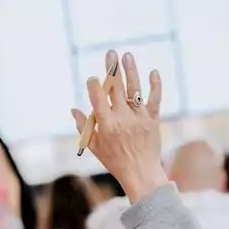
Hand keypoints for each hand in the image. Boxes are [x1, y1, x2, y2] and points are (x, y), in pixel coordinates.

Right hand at [71, 50, 166, 202]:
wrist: (141, 174)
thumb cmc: (115, 161)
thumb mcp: (95, 146)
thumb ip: (83, 126)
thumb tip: (73, 109)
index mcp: (107, 125)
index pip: (98, 99)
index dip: (95, 86)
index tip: (92, 79)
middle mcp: (123, 118)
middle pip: (116, 89)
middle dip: (112, 70)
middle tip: (110, 53)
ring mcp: (139, 118)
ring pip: (135, 90)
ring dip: (130, 71)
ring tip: (126, 55)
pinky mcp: (153, 119)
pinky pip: (155, 100)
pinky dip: (155, 86)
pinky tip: (153, 72)